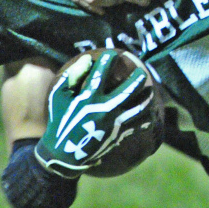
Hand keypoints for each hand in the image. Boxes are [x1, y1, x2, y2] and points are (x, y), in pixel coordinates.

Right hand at [34, 50, 153, 177]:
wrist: (64, 153)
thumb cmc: (59, 120)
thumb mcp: (58, 97)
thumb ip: (72, 76)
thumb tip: (88, 59)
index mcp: (89, 97)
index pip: (102, 72)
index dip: (108, 60)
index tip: (113, 54)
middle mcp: (105, 107)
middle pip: (130, 88)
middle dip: (138, 77)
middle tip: (142, 71)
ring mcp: (114, 121)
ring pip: (139, 107)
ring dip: (147, 97)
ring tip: (150, 90)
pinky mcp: (119, 134)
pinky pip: (138, 125)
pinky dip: (145, 119)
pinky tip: (149, 114)